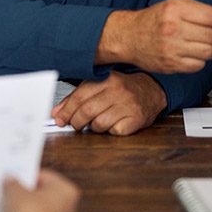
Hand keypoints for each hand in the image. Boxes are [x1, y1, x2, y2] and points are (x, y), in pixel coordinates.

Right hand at [2, 169, 79, 211]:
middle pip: (45, 195)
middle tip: (11, 194)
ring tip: (10, 211)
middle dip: (27, 195)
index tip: (15, 179)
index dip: (28, 177)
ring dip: (28, 211)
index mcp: (67, 190)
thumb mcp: (16, 196)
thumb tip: (9, 178)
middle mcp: (71, 206)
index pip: (46, 176)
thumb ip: (12, 184)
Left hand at [51, 71, 165, 134]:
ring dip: (94, 127)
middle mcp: (118, 91)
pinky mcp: (135, 119)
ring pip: (98, 124)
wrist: (153, 90)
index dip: (66, 110)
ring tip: (99, 121)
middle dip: (76, 122)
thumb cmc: (124, 88)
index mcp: (108, 79)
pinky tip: (114, 123)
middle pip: (86, 111)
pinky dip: (110, 131)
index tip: (59, 119)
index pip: (80, 96)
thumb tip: (57, 113)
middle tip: (75, 125)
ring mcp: (128, 105)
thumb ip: (79, 97)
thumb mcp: (102, 86)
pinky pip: (113, 132)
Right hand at [97, 0, 211, 73]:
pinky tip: (198, 53)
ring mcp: (171, 48)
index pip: (211, 17)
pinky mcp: (170, 65)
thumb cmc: (155, 19)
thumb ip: (199, 10)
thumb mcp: (175, 4)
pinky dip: (203, 60)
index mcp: (175, 10)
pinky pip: (198, 65)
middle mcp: (173, 29)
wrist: (129, 36)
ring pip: (208, 52)